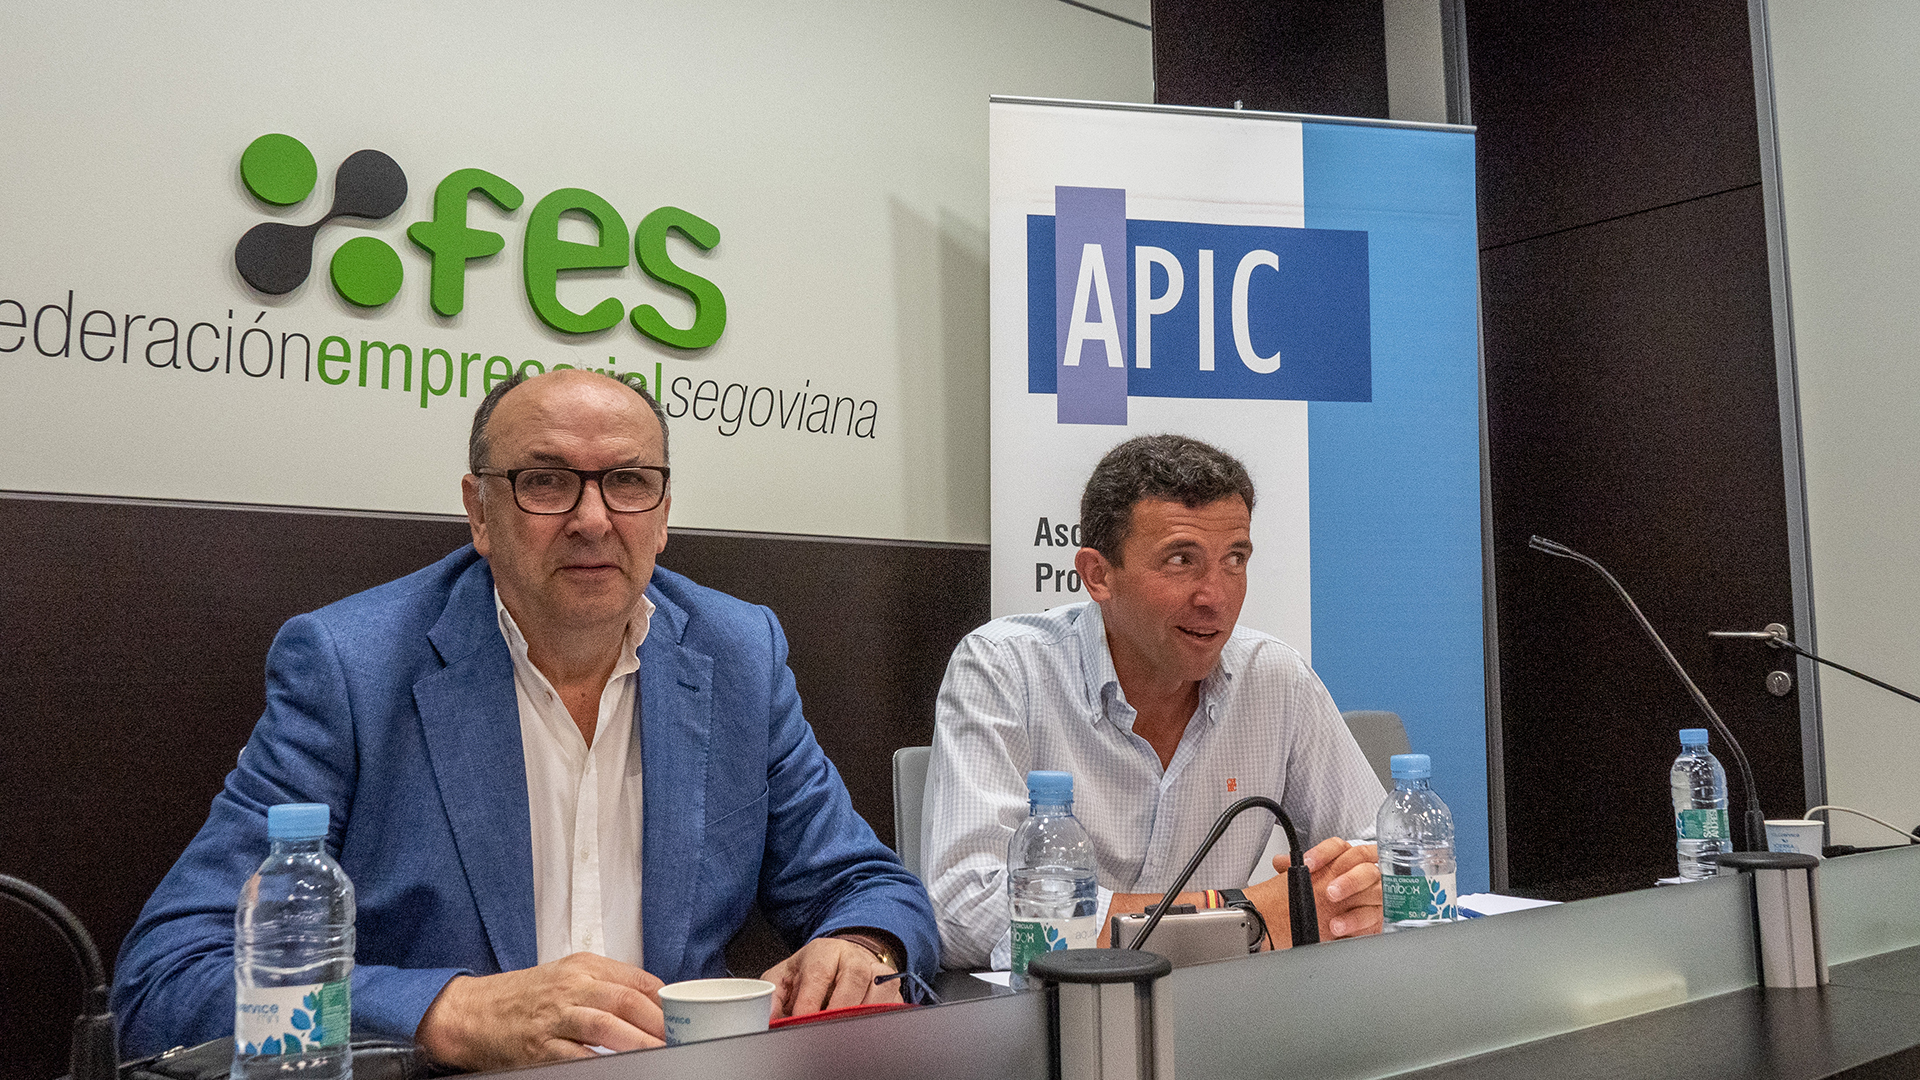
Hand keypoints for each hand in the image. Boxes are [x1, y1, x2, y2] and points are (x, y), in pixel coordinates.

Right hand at [415, 952, 664, 1069]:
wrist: (473, 1012)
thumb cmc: (524, 996)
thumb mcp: (568, 975)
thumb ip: (607, 984)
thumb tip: (653, 1002)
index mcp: (584, 967)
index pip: (637, 980)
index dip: (665, 1001)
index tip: (683, 1018)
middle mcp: (572, 988)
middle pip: (627, 1001)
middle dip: (659, 1023)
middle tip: (680, 1039)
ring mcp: (556, 1018)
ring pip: (606, 1026)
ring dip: (638, 1042)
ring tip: (660, 1053)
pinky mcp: (540, 1047)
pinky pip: (577, 1056)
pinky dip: (600, 1062)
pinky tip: (618, 1067)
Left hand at [763, 935, 903, 1017]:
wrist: (838, 961)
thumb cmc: (809, 972)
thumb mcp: (784, 978)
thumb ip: (772, 997)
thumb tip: (769, 1020)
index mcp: (823, 952)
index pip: (819, 972)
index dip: (810, 1000)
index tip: (802, 1021)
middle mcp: (853, 956)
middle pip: (855, 976)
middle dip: (841, 1007)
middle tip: (827, 1029)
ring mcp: (875, 969)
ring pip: (881, 985)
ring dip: (866, 1011)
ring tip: (850, 1030)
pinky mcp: (891, 987)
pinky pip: (895, 1000)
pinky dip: (884, 1016)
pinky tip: (869, 1029)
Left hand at [1290, 837, 1382, 939]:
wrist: (1343, 916)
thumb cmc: (1329, 890)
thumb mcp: (1313, 880)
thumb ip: (1297, 870)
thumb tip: (1280, 861)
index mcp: (1348, 856)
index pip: (1339, 847)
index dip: (1323, 854)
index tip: (1306, 864)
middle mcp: (1367, 871)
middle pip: (1365, 868)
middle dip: (1348, 881)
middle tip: (1330, 893)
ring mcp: (1378, 892)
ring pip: (1375, 893)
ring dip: (1354, 910)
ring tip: (1335, 924)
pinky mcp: (1381, 914)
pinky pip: (1375, 918)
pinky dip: (1358, 926)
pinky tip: (1344, 931)